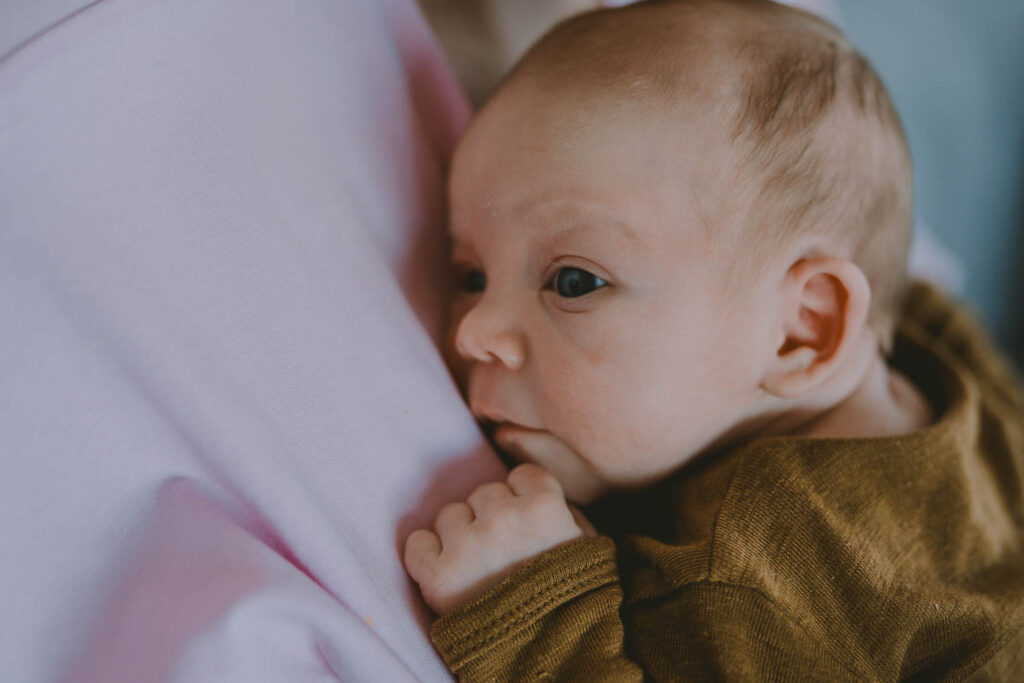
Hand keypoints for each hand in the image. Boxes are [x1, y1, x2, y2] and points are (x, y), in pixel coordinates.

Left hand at [404, 463, 596, 615]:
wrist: (553, 657)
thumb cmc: (576, 599)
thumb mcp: (590, 546)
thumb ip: (564, 510)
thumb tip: (531, 491)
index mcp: (544, 507)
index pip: (522, 477)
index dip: (525, 499)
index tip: (528, 523)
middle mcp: (503, 519)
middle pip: (485, 495)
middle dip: (492, 517)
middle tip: (505, 551)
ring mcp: (468, 546)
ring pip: (450, 515)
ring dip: (461, 535)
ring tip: (480, 567)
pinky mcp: (439, 576)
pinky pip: (417, 543)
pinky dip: (427, 555)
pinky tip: (447, 569)